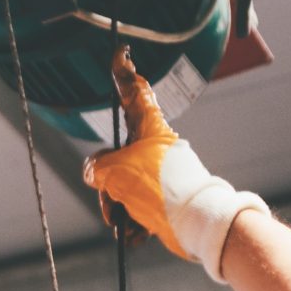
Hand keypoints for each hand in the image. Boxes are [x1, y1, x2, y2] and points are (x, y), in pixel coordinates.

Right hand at [81, 49, 268, 279]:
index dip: (123, 74)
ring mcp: (159, 174)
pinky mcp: (163, 199)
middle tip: (110, 204)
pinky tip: (137, 235)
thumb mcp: (116, 172)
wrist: (195, 224)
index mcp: (149, 129)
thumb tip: (95, 173)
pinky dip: (132, 223)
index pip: (132, 94)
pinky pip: (137, 207)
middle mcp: (154, 148)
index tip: (121, 55)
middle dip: (108, 188)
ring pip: (123, 186)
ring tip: (125, 224)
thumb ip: (96, 167)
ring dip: (118, 209)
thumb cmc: (160, 189)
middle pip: (116, 158)